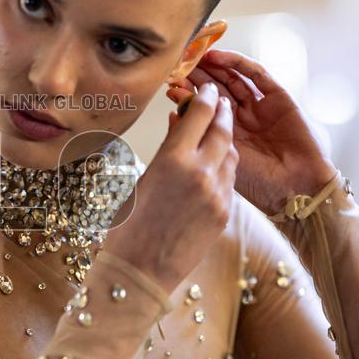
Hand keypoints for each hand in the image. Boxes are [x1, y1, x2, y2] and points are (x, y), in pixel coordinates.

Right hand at [106, 82, 237, 294]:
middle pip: (221, 129)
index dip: (203, 97)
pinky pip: (229, 180)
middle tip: (219, 100)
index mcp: (173, 159)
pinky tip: (214, 165)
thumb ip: (167, 150)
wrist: (140, 270)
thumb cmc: (128, 226)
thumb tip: (178, 126)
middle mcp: (200, 172)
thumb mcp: (143, 179)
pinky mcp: (224, 213)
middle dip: (221, 112)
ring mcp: (217, 193)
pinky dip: (223, 166)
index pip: (197, 115)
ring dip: (225, 139)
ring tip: (217, 131)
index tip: (204, 87)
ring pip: (230, 154)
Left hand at [165, 49, 337, 215]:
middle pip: (216, 91)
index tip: (169, 86)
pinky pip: (256, 75)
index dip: (187, 96)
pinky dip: (236, 63)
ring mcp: (260, 107)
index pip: (204, 109)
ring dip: (213, 67)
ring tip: (194, 58)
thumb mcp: (220, 159)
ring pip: (233, 79)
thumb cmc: (259, 185)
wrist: (296, 191)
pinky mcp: (279, 97)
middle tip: (179, 66)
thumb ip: (201, 136)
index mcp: (228, 135)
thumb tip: (173, 114)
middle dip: (197, 78)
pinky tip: (216, 57)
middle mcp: (243, 118)